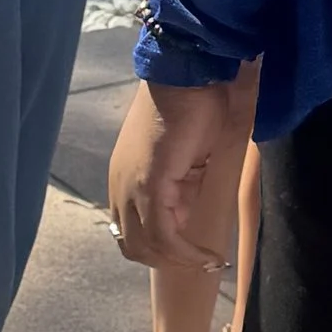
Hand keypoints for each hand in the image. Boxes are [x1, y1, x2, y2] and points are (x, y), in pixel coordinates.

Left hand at [108, 76, 251, 271]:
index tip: (196, 250)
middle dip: (168, 258)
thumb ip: (186, 182)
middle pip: (133, 244)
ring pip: (144, 246)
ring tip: (208, 258)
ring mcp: (131, 187)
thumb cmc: (195, 101)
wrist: (188, 73)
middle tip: (201, 259)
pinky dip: (187, 252)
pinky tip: (210, 254)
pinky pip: (164, 235)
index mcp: (126, 176)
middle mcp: (120, 186)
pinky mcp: (149, 187)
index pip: (134, 227)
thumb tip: (190, 204)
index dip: (164, 244)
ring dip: (177, 259)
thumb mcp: (191, 153)